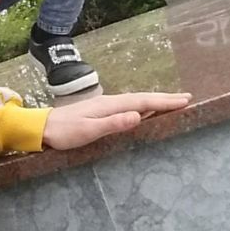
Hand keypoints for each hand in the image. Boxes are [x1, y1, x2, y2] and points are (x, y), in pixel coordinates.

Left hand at [42, 92, 191, 150]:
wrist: (43, 127)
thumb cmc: (64, 132)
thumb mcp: (88, 131)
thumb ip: (113, 124)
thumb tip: (138, 116)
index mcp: (110, 106)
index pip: (142, 102)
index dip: (164, 101)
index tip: (184, 100)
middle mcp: (109, 102)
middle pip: (142, 98)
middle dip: (164, 98)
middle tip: (186, 98)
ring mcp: (105, 105)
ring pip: (136, 100)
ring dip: (154, 100)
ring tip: (171, 101)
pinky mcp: (100, 110)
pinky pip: (128, 105)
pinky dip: (141, 104)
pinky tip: (143, 109)